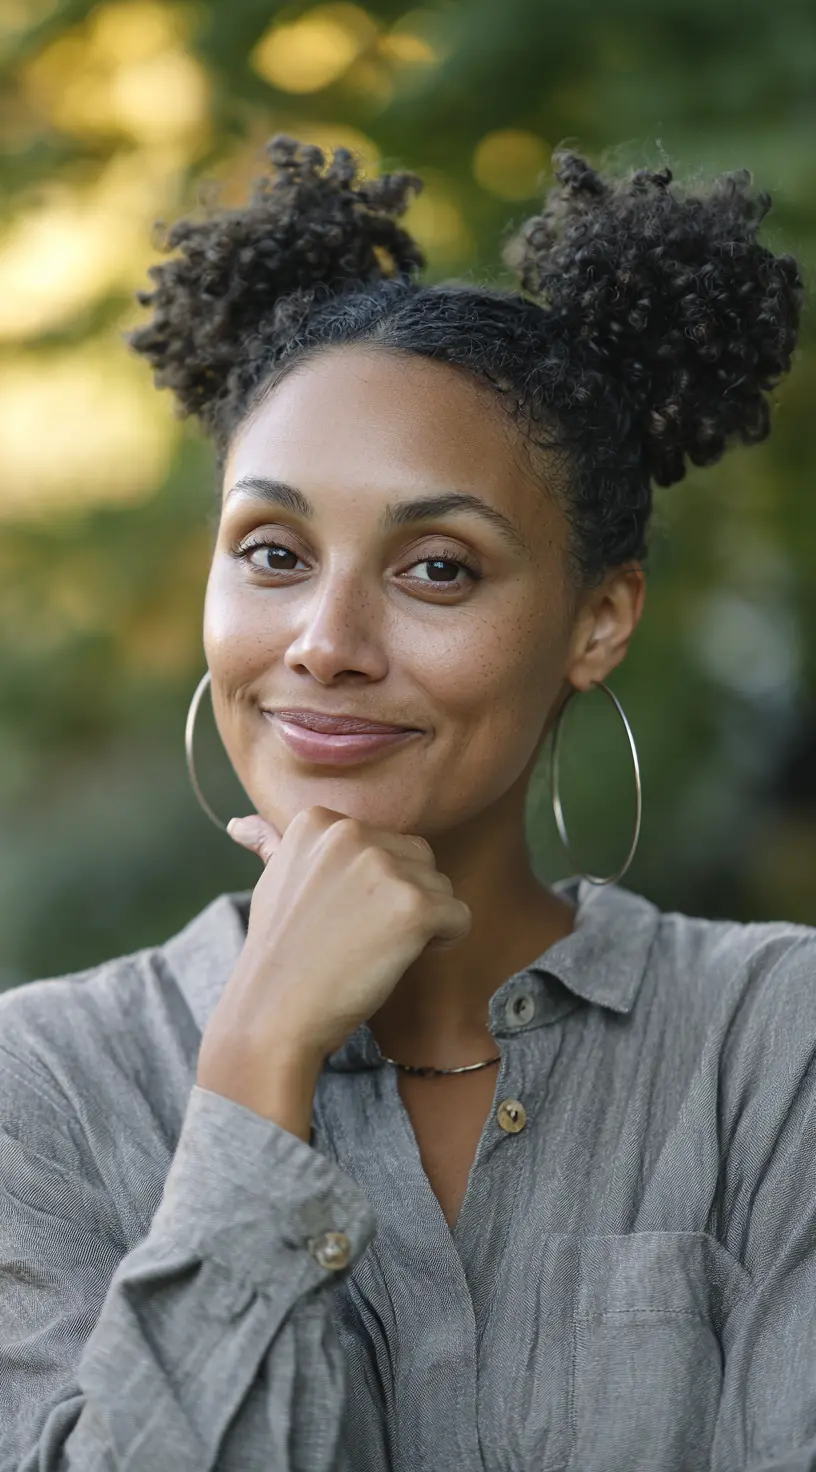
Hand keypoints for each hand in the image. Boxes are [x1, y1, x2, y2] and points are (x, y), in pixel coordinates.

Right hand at [196, 807, 470, 1133]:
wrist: (275, 1014)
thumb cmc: (280, 955)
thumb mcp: (274, 884)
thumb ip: (276, 847)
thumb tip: (242, 825)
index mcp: (319, 821)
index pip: (385, 842)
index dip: (373, 886)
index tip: (335, 916)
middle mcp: (351, 832)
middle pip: (418, 859)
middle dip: (402, 898)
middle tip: (358, 937)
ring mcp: (384, 867)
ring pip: (441, 887)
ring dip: (422, 922)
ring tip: (372, 949)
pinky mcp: (414, 905)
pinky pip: (459, 917)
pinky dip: (442, 942)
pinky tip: (396, 960)